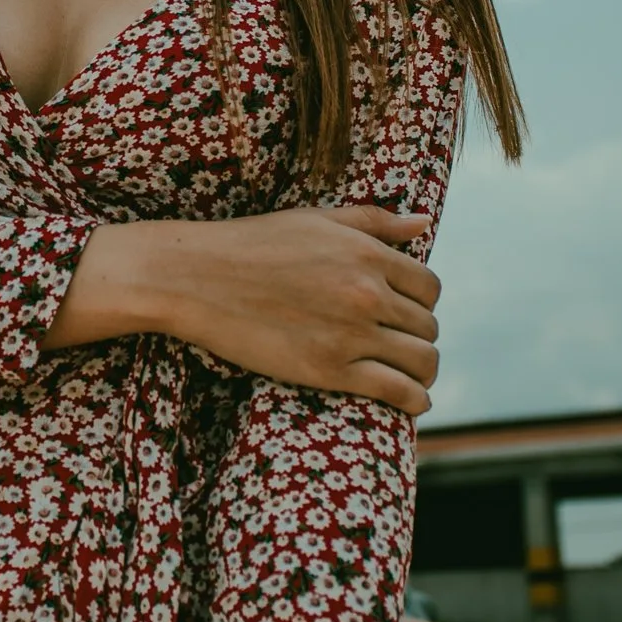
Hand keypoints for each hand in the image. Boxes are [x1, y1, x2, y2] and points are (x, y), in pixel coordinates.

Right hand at [46, 206, 440, 412]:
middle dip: (419, 335)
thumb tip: (425, 221)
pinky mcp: (330, 370)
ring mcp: (350, 333)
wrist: (194, 278)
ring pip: (421, 359)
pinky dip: (413, 399)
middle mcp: (366, 292)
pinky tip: (412, 402)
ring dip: (423, 370)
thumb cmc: (251, 244)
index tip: (406, 313)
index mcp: (366, 253)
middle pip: (427, 324)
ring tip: (413, 376)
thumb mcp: (315, 220)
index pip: (428, 286)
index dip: (422, 302)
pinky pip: (396, 390)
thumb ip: (374, 221)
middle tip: (402, 345)